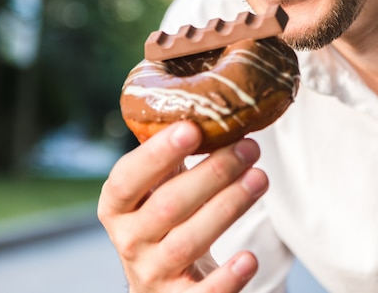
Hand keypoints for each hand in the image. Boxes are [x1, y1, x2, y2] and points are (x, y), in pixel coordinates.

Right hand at [98, 121, 268, 292]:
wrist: (163, 284)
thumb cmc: (165, 221)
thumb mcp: (156, 188)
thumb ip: (167, 155)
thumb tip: (204, 103)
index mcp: (117, 206)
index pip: (128, 178)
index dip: (158, 154)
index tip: (193, 127)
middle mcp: (129, 241)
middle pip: (169, 206)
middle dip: (213, 173)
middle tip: (249, 147)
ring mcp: (152, 274)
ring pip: (189, 241)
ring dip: (228, 207)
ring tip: (260, 179)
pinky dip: (227, 277)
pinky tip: (249, 258)